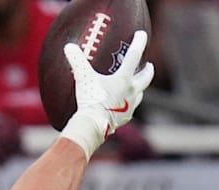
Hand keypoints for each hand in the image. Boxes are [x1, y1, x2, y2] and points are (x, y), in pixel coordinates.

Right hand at [60, 30, 154, 157]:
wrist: (94, 125)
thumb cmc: (91, 100)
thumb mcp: (83, 77)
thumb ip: (77, 60)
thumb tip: (69, 46)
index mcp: (124, 78)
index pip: (135, 55)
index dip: (139, 42)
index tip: (142, 34)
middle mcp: (131, 91)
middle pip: (146, 77)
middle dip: (148, 70)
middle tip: (149, 65)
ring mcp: (130, 106)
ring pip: (140, 94)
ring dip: (139, 88)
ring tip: (136, 86)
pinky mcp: (125, 118)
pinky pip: (130, 109)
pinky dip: (129, 104)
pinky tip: (123, 105)